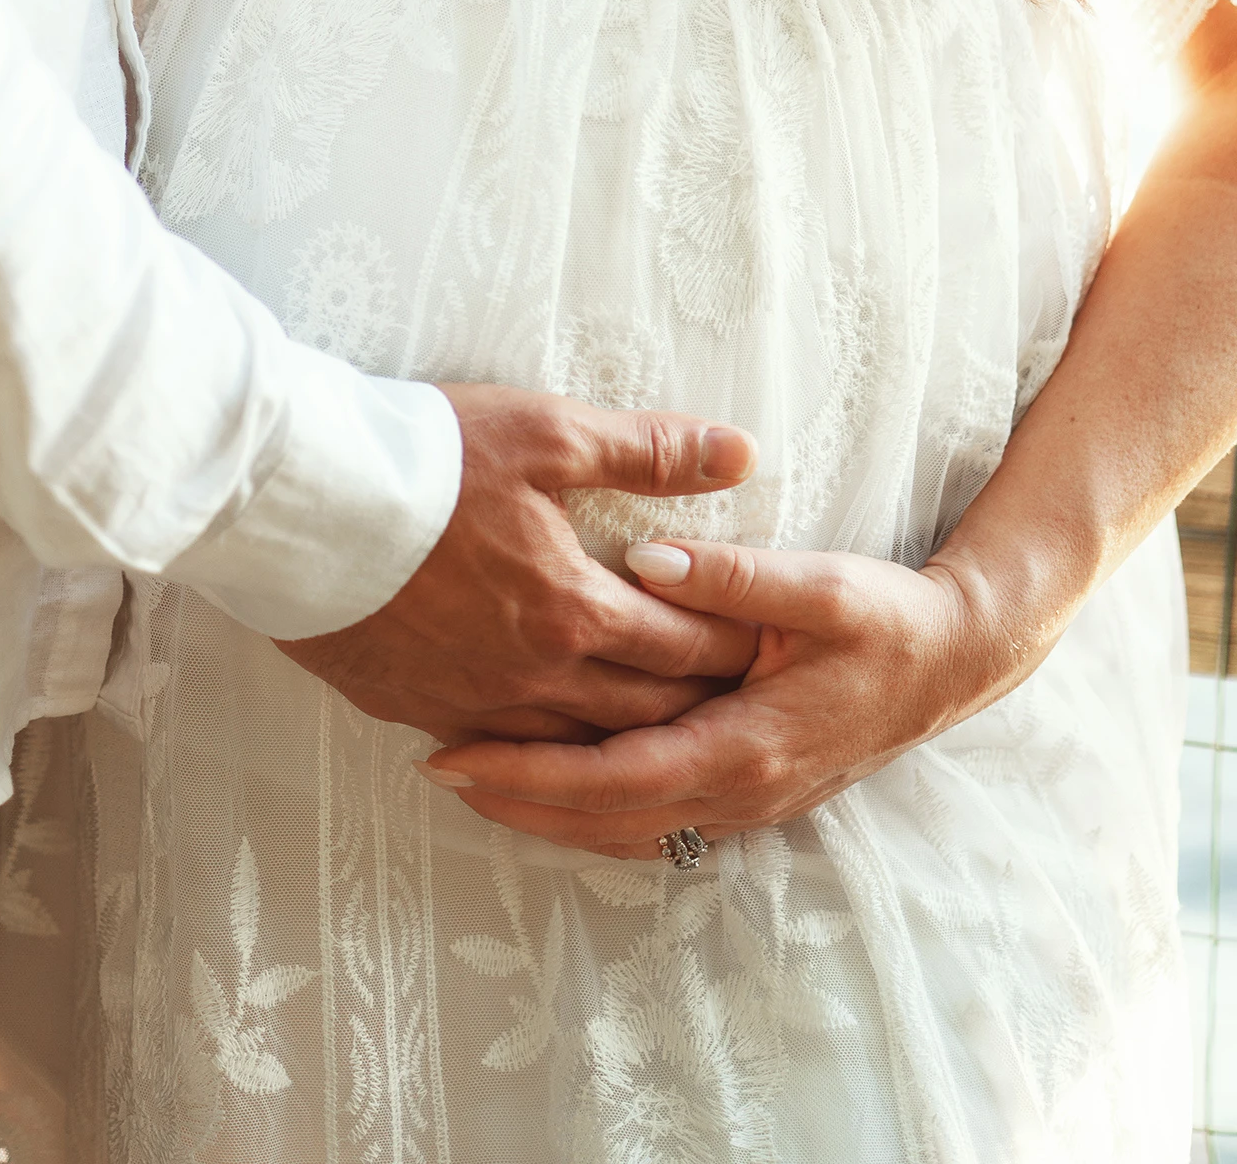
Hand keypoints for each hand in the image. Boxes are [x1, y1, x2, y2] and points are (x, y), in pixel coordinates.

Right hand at [277, 388, 761, 742]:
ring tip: (663, 739)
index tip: (776, 654)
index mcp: (576, 610)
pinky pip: (500, 749)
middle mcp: (535, 675)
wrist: (301, 503)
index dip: (738, 649)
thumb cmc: (425, 458)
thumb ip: (648, 451)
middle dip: (699, 711)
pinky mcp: (417, 708)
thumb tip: (740, 451)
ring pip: (576, 747)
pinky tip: (551, 751)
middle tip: (740, 709)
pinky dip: (540, 755)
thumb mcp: (546, 432)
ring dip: (625, 745)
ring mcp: (474, 703)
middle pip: (643, 715)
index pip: (686, 646)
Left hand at [416, 535, 1009, 852]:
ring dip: (550, 811)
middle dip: (518, 799)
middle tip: (435, 769)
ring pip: (628, 828)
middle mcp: (740, 790)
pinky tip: (552, 786)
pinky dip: (595, 811)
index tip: (458, 754)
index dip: (532, 772)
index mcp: (748, 744)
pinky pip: (654, 818)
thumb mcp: (816, 584)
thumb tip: (646, 561)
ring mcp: (747, 802)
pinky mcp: (749, 793)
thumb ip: (729, 576)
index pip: (615, 775)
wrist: (954, 661)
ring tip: (471, 780)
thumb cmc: (885, 616)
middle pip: (606, 816)